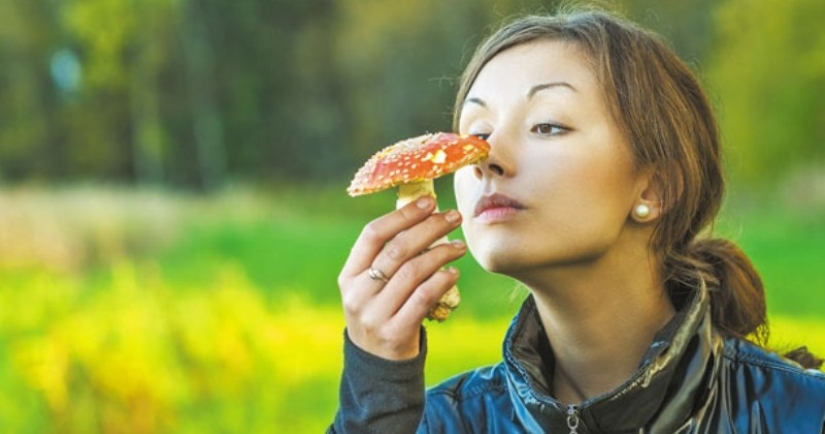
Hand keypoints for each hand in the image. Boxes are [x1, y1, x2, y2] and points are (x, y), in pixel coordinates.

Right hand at [338, 196, 466, 359]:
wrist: (377, 366)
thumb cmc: (381, 313)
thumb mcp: (371, 287)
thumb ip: (387, 258)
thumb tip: (422, 214)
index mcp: (349, 275)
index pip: (372, 234)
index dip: (402, 215)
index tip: (429, 201)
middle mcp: (357, 293)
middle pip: (397, 250)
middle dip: (429, 228)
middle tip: (453, 217)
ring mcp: (374, 315)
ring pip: (413, 272)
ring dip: (441, 254)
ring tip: (459, 247)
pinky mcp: (395, 333)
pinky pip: (423, 298)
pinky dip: (441, 281)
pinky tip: (453, 273)